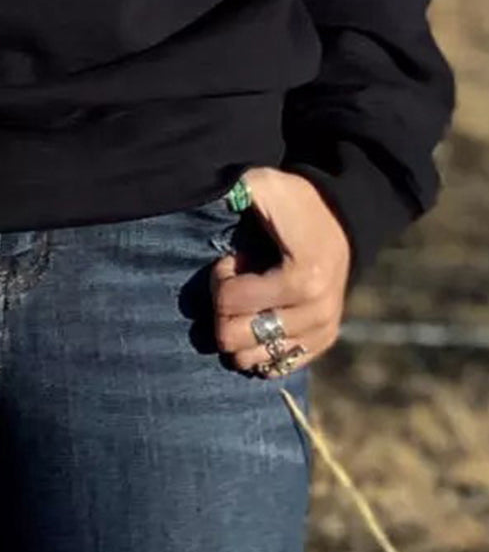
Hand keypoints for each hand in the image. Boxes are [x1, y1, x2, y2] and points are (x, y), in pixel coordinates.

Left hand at [209, 166, 351, 374]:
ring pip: (251, 359)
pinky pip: (275, 366)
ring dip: (239, 329)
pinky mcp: (322, 343)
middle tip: (238, 281)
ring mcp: (321, 332)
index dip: (221, 278)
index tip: (233, 258)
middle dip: (224, 309)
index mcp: (303, 280)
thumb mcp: (264, 185)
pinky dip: (257, 347)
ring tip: (251, 298)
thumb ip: (235, 189)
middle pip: (236, 338)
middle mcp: (317, 314)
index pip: (230, 302)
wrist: (340, 218)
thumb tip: (210, 197)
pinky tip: (260, 317)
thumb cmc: (295, 200)